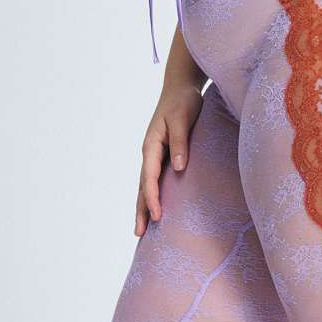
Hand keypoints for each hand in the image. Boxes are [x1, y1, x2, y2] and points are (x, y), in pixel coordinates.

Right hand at [135, 80, 204, 236]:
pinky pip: (155, 179)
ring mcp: (155, 155)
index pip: (149, 177)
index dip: (152, 197)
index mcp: (151, 145)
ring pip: (146, 185)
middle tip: (138, 233)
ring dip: (144, 206)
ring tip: (143, 228)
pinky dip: (153, 195)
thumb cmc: (183, 102)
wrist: (181, 88)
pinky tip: (156, 207)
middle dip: (141, 209)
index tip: (157, 215)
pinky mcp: (163, 155)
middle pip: (142, 186)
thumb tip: (178, 168)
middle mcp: (150, 152)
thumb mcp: (183, 119)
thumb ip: (181, 143)